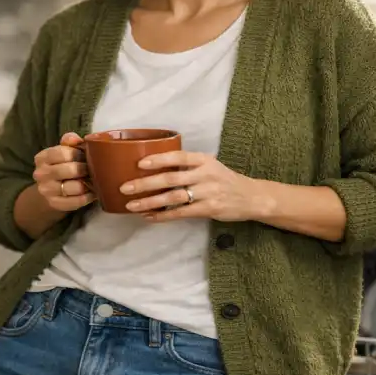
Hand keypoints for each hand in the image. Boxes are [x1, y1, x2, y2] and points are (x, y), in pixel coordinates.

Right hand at [33, 132, 95, 211]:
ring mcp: (46, 190)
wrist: (50, 189)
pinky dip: (87, 197)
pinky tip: (92, 193)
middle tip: (91, 169)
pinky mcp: (55, 204)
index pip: (63, 153)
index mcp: (42, 158)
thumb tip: (75, 139)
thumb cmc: (61, 165)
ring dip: (88, 184)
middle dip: (85, 169)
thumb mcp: (63, 150)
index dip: (77, 154)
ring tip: (93, 180)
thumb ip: (69, 141)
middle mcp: (41, 174)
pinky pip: (77, 201)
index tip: (84, 156)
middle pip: (70, 170)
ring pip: (75, 187)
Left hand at [120, 151, 267, 222]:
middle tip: (125, 188)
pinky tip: (149, 216)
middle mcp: (205, 175)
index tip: (140, 163)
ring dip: (150, 202)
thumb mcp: (209, 165)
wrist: (250, 196)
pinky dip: (163, 215)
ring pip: (173, 198)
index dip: (159, 160)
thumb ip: (187, 165)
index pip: (179, 157)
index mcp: (203, 160)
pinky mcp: (209, 209)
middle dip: (145, 184)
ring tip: (132, 205)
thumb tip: (154, 166)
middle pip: (171, 179)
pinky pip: (181, 213)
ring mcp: (207, 193)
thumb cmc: (223, 180)